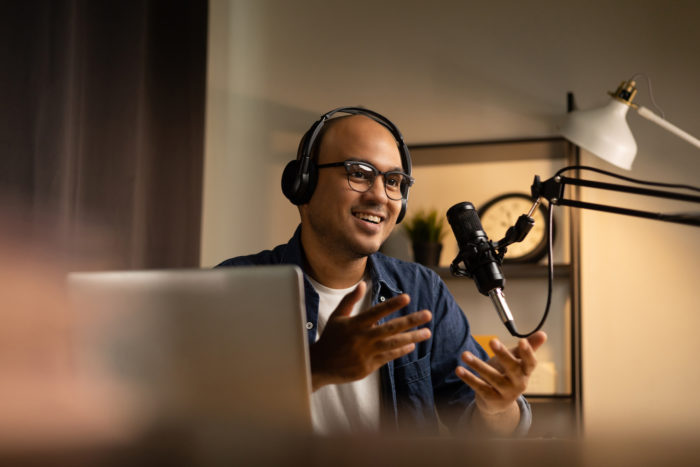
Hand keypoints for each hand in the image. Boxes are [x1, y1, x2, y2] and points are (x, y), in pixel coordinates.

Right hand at [309, 281, 431, 390]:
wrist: (319, 366)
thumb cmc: (330, 338)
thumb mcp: (337, 316)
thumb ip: (350, 300)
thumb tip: (362, 284)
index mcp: (354, 324)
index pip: (376, 311)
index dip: (392, 304)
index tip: (407, 297)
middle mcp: (361, 338)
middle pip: (390, 328)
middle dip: (410, 321)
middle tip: (427, 314)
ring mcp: (366, 353)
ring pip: (393, 344)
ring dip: (412, 337)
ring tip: (427, 332)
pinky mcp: (368, 366)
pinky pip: (388, 356)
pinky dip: (400, 350)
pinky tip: (411, 345)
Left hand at [456, 331, 546, 417]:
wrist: (497, 403)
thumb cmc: (507, 375)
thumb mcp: (516, 361)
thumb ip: (528, 348)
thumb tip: (543, 334)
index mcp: (525, 372)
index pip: (530, 363)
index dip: (528, 353)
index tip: (521, 341)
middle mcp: (518, 383)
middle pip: (512, 369)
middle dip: (503, 355)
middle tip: (492, 341)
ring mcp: (506, 393)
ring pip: (492, 377)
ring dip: (478, 365)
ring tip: (464, 354)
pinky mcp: (492, 400)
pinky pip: (480, 388)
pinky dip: (469, 378)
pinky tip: (459, 369)